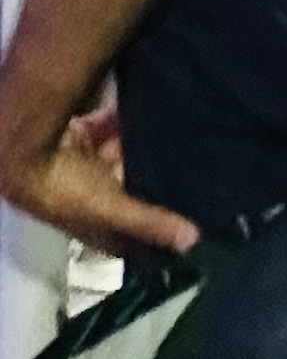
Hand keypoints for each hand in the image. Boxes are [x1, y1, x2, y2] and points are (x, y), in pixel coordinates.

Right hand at [0, 103, 198, 256]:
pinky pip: (107, 129)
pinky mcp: (79, 135)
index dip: (148, 233)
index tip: (185, 225)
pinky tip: (150, 117)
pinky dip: (122, 125)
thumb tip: (191, 241)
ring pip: (118, 159)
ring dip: (139, 151)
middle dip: (151, 184)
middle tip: (192, 176)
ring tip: (180, 145)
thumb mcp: (109, 208)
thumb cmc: (59, 187)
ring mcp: (80, 164)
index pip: (124, 235)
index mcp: (89, 222)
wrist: (21, 145)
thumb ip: (148, 222)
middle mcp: (84, 195)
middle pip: (125, 192)